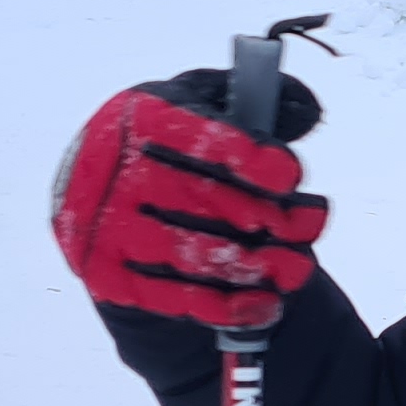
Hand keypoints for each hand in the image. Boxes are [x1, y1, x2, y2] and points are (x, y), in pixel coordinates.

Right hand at [51, 74, 327, 328]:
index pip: (196, 137)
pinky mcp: (107, 274)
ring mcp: (105, 227)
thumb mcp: (199, 105)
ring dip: (251, 264)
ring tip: (296, 268)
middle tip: (307, 225)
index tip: (288, 176)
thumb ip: (252, 99)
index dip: (247, 159)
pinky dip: (222, 305)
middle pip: (198, 198)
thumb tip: (308, 111)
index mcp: (136, 117)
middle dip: (264, 215)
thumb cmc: (162, 146)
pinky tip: (265, 303)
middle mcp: (112, 170)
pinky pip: (170, 297)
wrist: (97, 193)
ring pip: (187, 252)